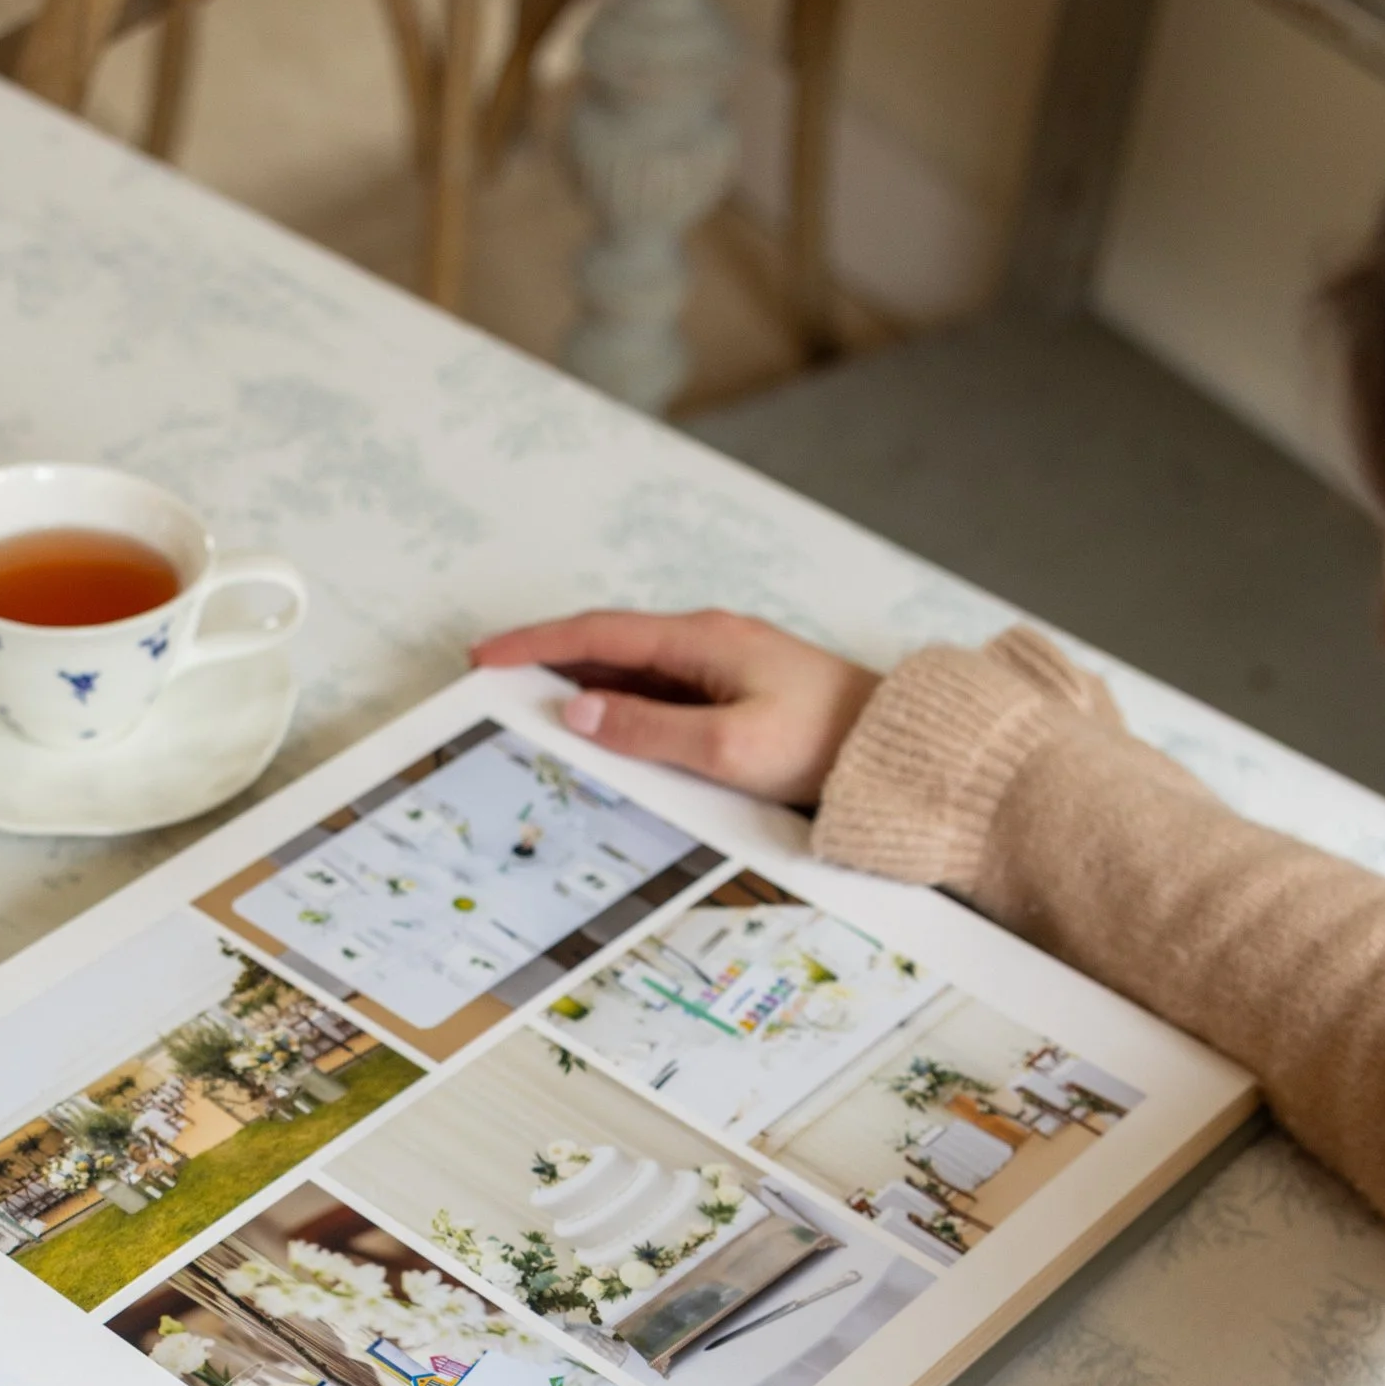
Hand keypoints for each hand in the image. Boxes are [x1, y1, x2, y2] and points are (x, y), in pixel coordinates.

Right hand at [470, 609, 880, 804]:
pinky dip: (624, 708)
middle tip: (496, 686)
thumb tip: (581, 711)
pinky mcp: (739, 694)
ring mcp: (725, 667)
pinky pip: (664, 695)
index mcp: (702, 641)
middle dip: (549, 663)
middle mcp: (709, 643)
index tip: (486, 655)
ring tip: (537, 713)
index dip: (536, 644)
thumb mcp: (728, 749)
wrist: (899, 751)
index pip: (598, 635)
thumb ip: (649, 731)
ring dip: (585, 689)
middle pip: (611, 648)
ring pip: (636, 673)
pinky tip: (608, 733)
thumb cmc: (825, 746)